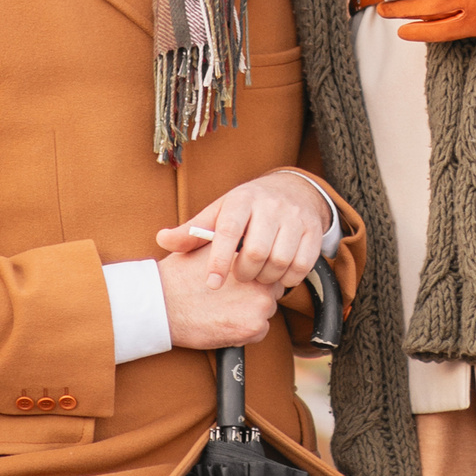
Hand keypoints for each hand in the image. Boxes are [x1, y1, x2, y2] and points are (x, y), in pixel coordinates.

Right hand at [154, 245, 281, 350]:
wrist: (161, 304)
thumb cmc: (179, 276)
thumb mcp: (206, 248)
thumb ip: (231, 246)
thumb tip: (246, 242)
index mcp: (250, 257)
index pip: (268, 266)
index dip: (255, 276)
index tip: (241, 283)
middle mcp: (261, 279)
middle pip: (272, 290)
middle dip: (257, 295)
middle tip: (231, 299)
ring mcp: (259, 304)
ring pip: (267, 311)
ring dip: (252, 313)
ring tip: (224, 311)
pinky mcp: (252, 327)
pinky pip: (260, 332)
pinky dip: (245, 332)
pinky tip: (224, 324)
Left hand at [160, 169, 334, 297]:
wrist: (291, 191)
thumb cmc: (245, 209)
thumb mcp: (218, 213)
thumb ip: (191, 232)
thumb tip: (162, 240)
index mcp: (241, 200)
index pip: (228, 231)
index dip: (219, 260)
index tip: (212, 283)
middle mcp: (271, 205)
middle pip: (257, 251)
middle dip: (245, 272)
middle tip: (240, 278)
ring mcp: (295, 217)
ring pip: (280, 260)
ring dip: (267, 277)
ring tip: (259, 277)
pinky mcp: (313, 231)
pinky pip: (302, 265)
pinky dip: (289, 278)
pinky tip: (279, 275)